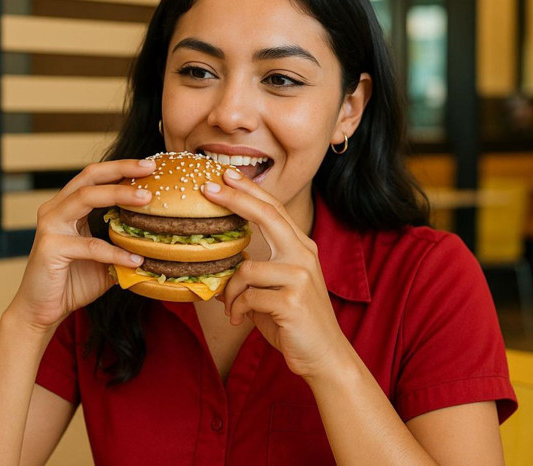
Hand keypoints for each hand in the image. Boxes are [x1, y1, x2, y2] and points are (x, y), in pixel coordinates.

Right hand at [7, 159, 154, 332]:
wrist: (42, 311)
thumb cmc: (73, 282)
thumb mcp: (105, 258)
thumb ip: (124, 244)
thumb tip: (160, 240)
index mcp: (67, 207)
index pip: (95, 177)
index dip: (121, 168)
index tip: (150, 165)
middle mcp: (55, 209)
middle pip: (89, 177)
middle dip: (121, 169)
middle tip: (149, 168)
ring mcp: (50, 226)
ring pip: (86, 198)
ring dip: (118, 195)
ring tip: (147, 199)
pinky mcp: (50, 247)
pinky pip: (89, 245)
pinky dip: (115, 251)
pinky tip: (136, 259)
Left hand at [202, 169, 349, 378]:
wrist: (324, 356)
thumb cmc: (294, 322)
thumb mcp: (274, 290)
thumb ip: (253, 273)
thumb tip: (219, 266)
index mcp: (300, 248)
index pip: (273, 210)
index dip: (249, 190)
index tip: (226, 175)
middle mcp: (304, 256)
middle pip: (268, 216)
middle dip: (236, 198)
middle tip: (208, 187)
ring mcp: (300, 277)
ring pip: (247, 269)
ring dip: (231, 291)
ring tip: (231, 308)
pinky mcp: (292, 301)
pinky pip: (248, 297)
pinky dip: (238, 309)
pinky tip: (241, 319)